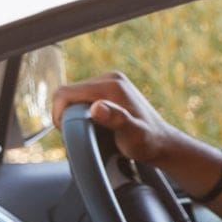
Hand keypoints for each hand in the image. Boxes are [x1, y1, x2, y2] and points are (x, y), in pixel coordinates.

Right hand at [52, 72, 188, 165]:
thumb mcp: (132, 135)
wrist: (162, 142)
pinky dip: (80, 110)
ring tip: (84, 131)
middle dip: (65, 113)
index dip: (58, 113)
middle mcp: (111, 78)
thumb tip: (97, 107)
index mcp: (111, 85)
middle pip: (68, 92)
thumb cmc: (148, 143)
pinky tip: (90, 124)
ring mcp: (111, 82)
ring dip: (72, 112)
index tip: (67, 131)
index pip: (65, 92)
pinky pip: (83, 97)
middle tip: (76, 133)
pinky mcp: (110, 88)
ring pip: (74, 95)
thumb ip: (116, 120)